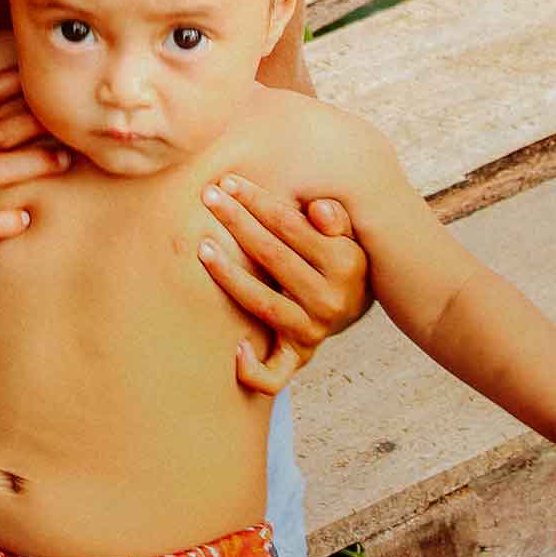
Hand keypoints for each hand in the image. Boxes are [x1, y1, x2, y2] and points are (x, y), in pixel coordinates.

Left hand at [198, 173, 368, 393]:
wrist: (353, 304)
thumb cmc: (338, 257)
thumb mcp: (347, 234)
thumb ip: (335, 219)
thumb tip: (319, 209)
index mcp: (346, 263)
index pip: (291, 226)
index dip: (258, 202)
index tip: (228, 183)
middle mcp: (331, 300)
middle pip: (272, 256)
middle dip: (237, 223)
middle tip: (208, 197)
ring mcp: (313, 330)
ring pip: (262, 303)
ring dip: (229, 274)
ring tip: (201, 247)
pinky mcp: (299, 356)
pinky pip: (275, 373)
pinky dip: (253, 369)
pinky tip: (233, 348)